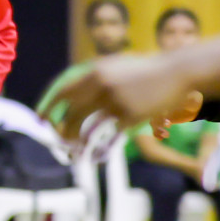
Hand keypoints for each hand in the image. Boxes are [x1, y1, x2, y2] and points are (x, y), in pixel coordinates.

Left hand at [42, 55, 193, 140]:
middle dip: (64, 131)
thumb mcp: (116, 66)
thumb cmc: (147, 71)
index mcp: (96, 72)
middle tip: (62, 142)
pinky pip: (111, 135)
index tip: (40, 120)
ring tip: (78, 150)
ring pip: (89, 128)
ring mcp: (117, 101)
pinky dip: (103, 147)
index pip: (63, 93)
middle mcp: (102, 86)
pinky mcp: (131, 115)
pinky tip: (99, 154)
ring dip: (80, 142)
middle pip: (73, 114)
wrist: (179, 71)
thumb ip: (94, 78)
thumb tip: (70, 94)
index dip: (49, 107)